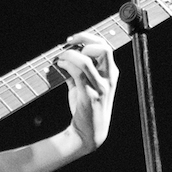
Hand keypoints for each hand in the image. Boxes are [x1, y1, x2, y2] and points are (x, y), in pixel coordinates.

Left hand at [56, 32, 115, 151]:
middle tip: (68, 44)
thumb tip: (63, 59)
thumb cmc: (85, 109)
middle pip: (103, 48)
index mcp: (111, 74)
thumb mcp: (83, 87)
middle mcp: (109, 79)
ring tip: (61, 58)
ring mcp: (100, 87)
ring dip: (70, 55)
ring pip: (87, 60)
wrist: (87, 133)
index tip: (73, 40)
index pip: (105, 46)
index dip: (89, 38)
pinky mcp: (89, 96)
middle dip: (84, 40)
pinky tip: (60, 65)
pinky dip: (67, 65)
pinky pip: (78, 74)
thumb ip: (77, 73)